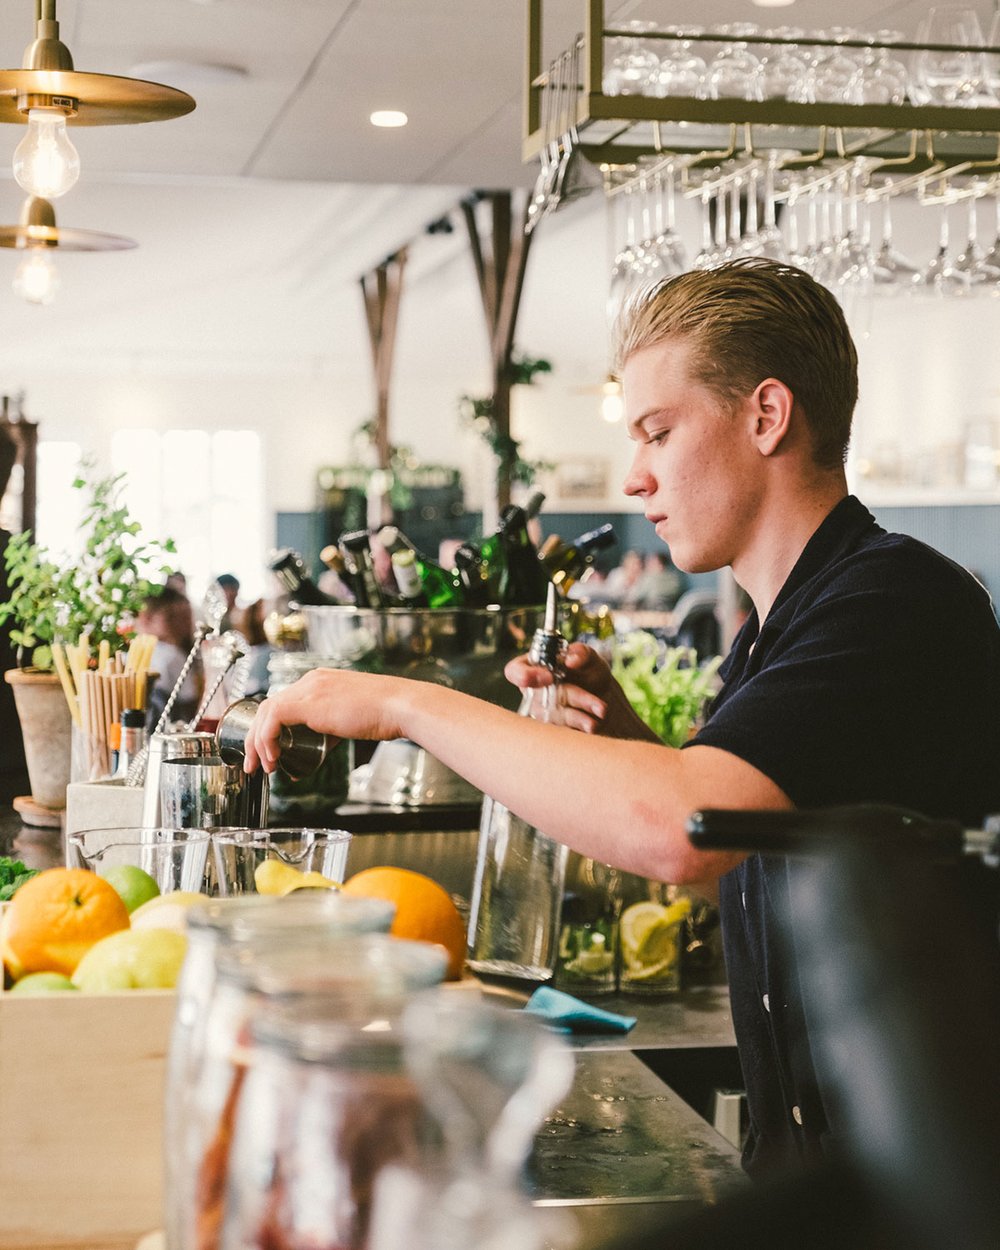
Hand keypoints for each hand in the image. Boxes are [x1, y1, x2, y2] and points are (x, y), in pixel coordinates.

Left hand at [242, 667, 403, 773]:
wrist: (398, 706)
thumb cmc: (383, 714)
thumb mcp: (349, 720)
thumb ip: (329, 732)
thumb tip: (316, 753)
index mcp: (318, 682)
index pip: (282, 702)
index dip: (269, 728)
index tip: (269, 751)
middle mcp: (310, 681)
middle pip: (268, 707)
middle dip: (256, 738)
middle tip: (256, 763)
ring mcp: (309, 689)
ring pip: (266, 712)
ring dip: (259, 742)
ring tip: (263, 766)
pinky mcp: (309, 703)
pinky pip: (274, 719)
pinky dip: (268, 739)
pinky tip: (274, 757)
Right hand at [504, 642, 659, 741]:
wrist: (603, 699)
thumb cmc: (588, 673)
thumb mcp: (590, 659)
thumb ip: (582, 654)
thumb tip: (571, 659)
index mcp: (534, 667)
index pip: (515, 671)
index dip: (525, 675)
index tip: (548, 677)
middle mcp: (533, 692)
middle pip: (541, 698)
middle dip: (573, 698)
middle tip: (599, 704)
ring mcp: (540, 714)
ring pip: (554, 718)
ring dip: (579, 718)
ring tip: (601, 714)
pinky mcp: (550, 731)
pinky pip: (559, 733)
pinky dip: (578, 729)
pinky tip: (594, 726)